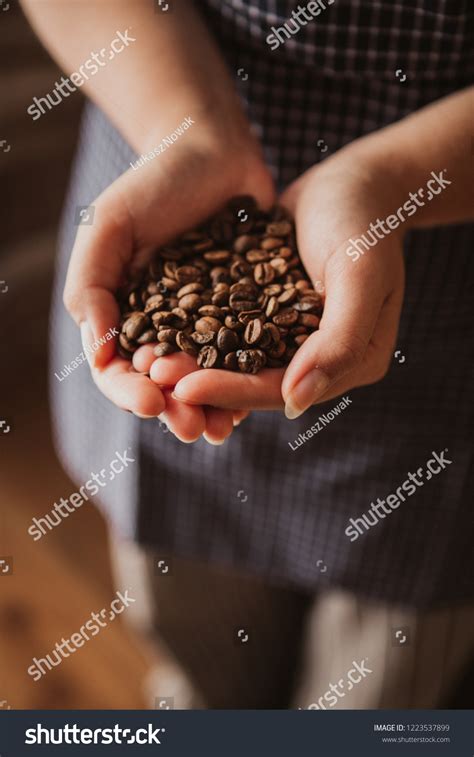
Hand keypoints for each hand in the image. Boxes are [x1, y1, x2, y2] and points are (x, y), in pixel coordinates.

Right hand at [64, 124, 273, 441]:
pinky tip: (254, 401)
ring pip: (206, 380)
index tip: (152, 400)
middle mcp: (165, 328)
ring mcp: (208, 325)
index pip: (118, 369)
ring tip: (220, 429)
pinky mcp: (248, 315)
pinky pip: (246, 356)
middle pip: (164, 385)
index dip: (131, 392)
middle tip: (190, 427)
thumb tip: (97, 352)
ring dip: (211, 409)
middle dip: (174, 411)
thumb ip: (93, 285)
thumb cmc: (153, 184)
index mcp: (125, 316)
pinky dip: (247, 381)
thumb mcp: (110, 226)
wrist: (213, 151)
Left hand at [173, 145, 404, 417]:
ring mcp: (294, 338)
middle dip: (202, 382)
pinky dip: (196, 332)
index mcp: (352, 363)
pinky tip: (158, 329)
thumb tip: (295, 402)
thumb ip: (339, 341)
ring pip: (235, 360)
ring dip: (192, 361)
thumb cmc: (365, 221)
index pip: (282, 388)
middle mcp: (320, 359)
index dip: (232, 391)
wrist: (355, 181)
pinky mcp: (270, 313)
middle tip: (151, 377)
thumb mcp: (361, 275)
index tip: (182, 388)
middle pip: (253, 382)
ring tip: (146, 360)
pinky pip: (230, 330)